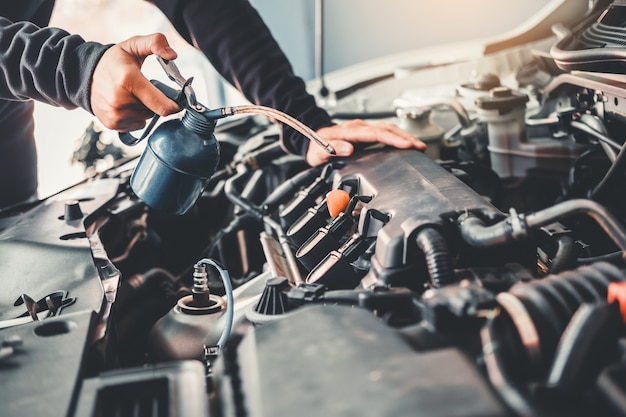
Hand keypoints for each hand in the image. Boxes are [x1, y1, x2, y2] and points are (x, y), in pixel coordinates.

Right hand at [90, 33, 180, 131]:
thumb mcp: (133, 45)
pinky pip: (138, 124)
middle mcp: (120, 100)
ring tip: (133, 95)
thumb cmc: (113, 61)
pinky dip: (137, 116)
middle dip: (157, 100)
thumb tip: (173, 55)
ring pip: (147, 117)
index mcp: (128, 80)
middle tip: (147, 88)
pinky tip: (126, 104)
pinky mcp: (112, 124)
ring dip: (146, 108)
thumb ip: (155, 42)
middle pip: (156, 110)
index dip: (175, 105)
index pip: (162, 105)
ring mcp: (115, 115)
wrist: (84, 75)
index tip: (178, 99)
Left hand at [306, 119, 426, 165]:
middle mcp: (359, 127)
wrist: (311, 140)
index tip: (407, 145)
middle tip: (420, 146)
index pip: (376, 132)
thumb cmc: (315, 147)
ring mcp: (363, 129)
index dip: (393, 139)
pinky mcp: (366, 133)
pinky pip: (385, 132)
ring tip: (419, 146)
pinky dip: (398, 137)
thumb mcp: (319, 151)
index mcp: (350, 130)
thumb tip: (349, 149)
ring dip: (404, 136)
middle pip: (387, 128)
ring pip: (389, 129)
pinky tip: (406, 144)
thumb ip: (332, 149)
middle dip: (405, 137)